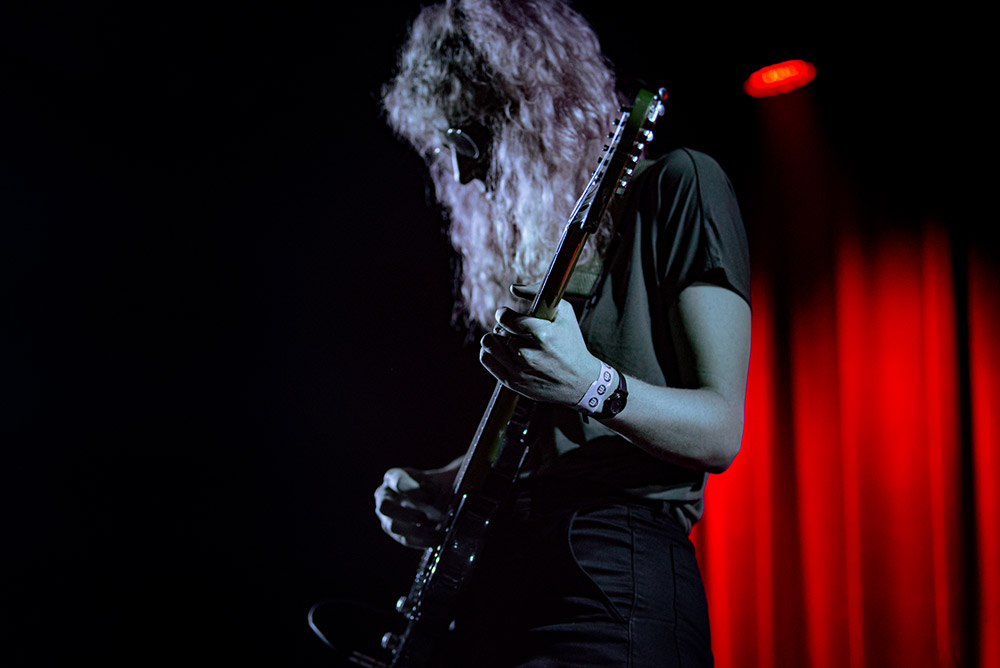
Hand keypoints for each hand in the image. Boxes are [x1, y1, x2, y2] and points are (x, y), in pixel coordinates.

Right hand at [374, 467, 451, 548]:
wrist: (442, 500)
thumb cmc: (436, 487)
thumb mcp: (437, 481)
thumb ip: (433, 484)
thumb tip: (426, 487)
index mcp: (394, 477)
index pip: (396, 481)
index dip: (412, 490)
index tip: (429, 498)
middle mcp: (385, 495)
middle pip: (385, 506)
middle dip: (404, 514)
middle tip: (423, 518)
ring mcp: (387, 516)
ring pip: (394, 527)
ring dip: (415, 531)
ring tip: (435, 534)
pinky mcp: (396, 532)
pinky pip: (404, 539)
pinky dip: (420, 541)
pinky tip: (434, 541)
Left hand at [479, 299, 600, 405]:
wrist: (579, 381)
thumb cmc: (572, 343)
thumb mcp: (565, 314)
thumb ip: (539, 294)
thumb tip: (513, 288)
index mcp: (542, 335)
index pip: (506, 318)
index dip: (503, 313)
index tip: (506, 314)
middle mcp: (528, 354)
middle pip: (498, 330)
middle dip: (503, 326)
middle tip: (512, 329)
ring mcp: (519, 370)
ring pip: (489, 344)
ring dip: (495, 338)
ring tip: (506, 339)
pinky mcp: (512, 382)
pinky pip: (486, 360)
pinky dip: (489, 352)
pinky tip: (501, 350)